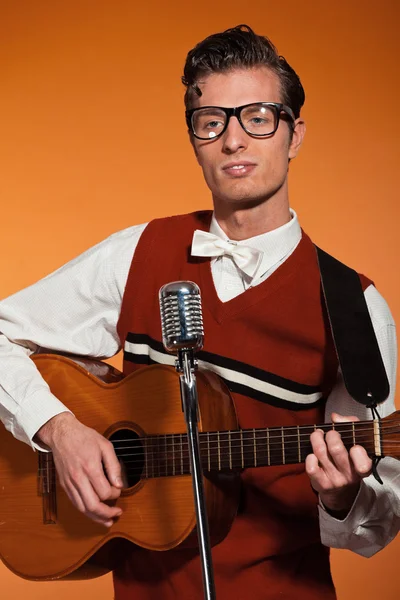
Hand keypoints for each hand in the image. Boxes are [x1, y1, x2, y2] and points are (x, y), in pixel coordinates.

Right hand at [35, 412, 122, 526]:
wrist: (62, 434)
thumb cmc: (84, 437)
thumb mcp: (105, 445)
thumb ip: (114, 466)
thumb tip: (119, 484)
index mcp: (90, 467)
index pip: (104, 492)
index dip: (115, 494)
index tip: (119, 490)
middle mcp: (78, 478)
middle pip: (92, 505)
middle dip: (107, 514)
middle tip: (117, 513)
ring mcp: (69, 483)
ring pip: (82, 508)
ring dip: (96, 518)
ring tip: (108, 520)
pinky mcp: (65, 485)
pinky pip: (75, 504)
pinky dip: (85, 512)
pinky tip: (94, 513)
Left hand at [305, 412, 371, 517]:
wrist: (341, 491)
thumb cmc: (348, 460)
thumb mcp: (355, 442)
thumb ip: (349, 425)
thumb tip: (336, 417)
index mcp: (363, 466)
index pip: (364, 463)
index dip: (358, 452)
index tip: (354, 445)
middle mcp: (350, 475)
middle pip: (336, 450)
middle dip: (331, 435)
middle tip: (330, 433)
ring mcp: (335, 480)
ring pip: (321, 453)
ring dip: (316, 439)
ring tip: (317, 435)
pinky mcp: (322, 484)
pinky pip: (311, 468)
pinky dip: (309, 457)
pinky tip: (313, 454)